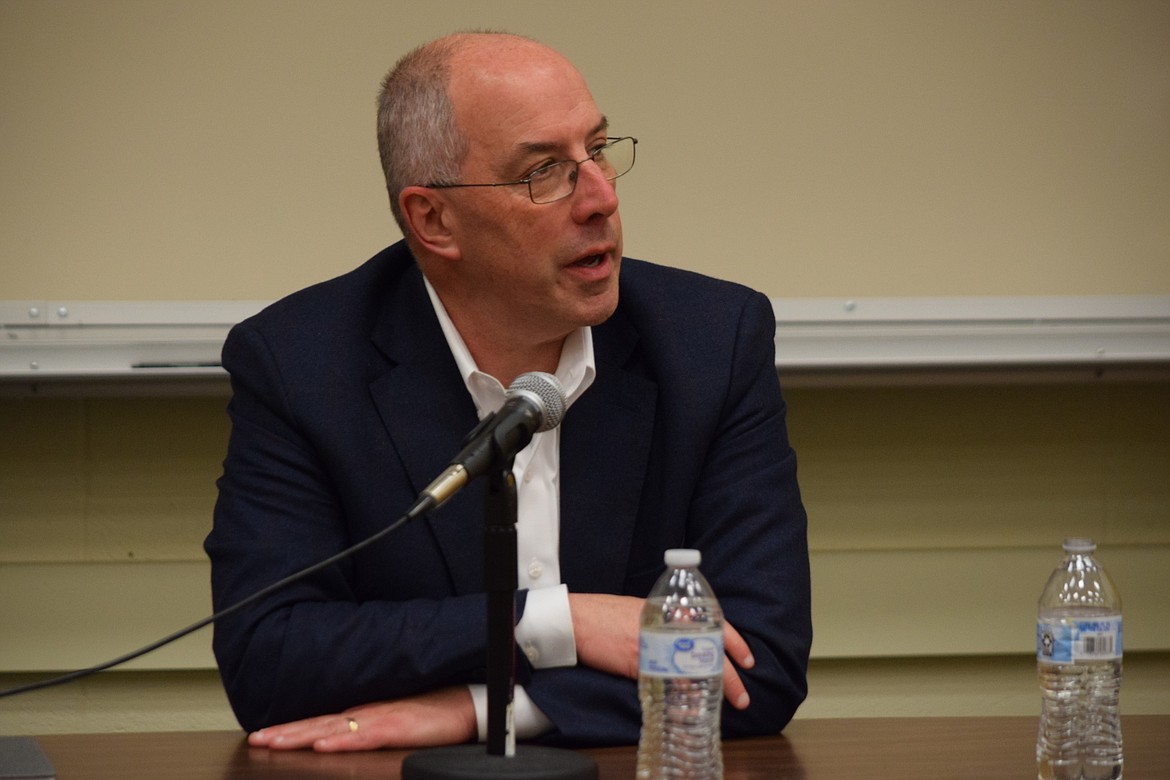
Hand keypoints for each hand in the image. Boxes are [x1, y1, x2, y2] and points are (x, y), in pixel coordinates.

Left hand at [247, 686, 476, 751]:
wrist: (464, 706)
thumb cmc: (432, 715)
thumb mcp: (392, 724)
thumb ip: (367, 731)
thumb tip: (339, 740)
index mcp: (364, 714)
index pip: (319, 721)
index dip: (290, 728)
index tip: (262, 735)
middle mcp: (366, 713)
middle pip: (317, 723)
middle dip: (284, 732)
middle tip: (255, 739)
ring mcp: (379, 719)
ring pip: (332, 728)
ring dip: (301, 735)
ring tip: (274, 742)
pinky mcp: (396, 728)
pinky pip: (363, 736)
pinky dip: (341, 740)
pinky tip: (322, 744)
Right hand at [567, 593, 754, 709]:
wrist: (576, 619)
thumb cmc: (605, 614)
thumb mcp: (643, 610)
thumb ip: (665, 622)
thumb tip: (684, 639)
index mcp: (670, 610)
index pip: (714, 623)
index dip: (734, 643)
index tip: (748, 660)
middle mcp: (666, 625)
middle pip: (709, 651)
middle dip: (730, 676)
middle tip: (742, 695)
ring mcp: (654, 644)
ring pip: (692, 669)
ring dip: (711, 690)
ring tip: (724, 705)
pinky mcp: (638, 662)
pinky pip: (668, 682)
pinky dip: (682, 696)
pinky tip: (693, 708)